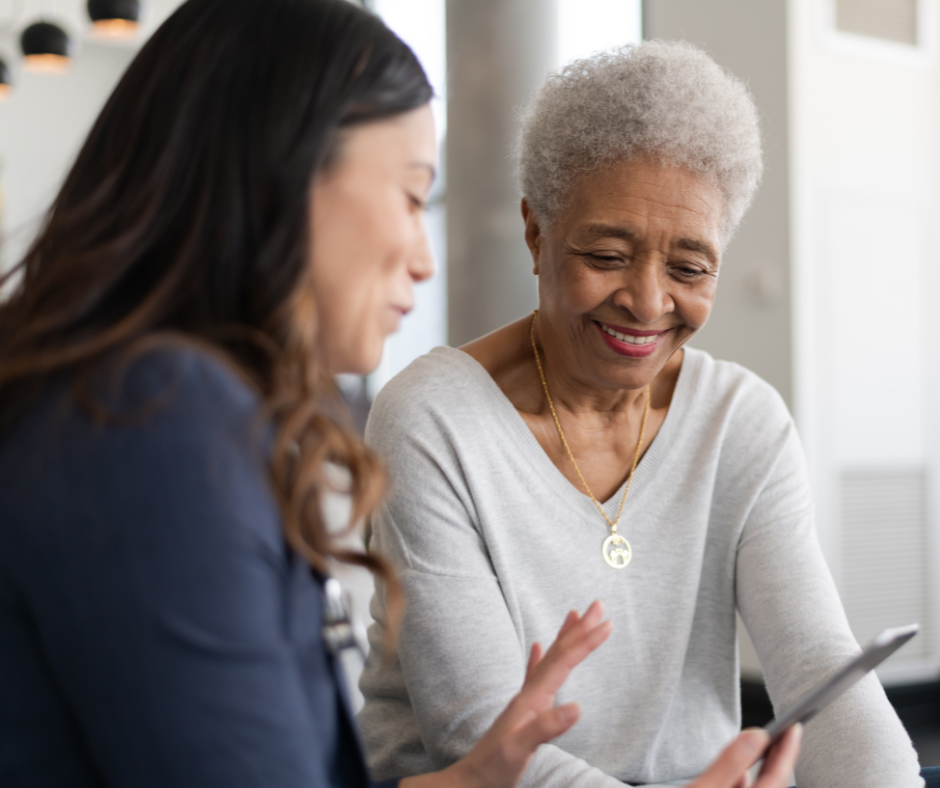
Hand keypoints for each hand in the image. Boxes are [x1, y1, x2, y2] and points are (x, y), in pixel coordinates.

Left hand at [401, 600, 611, 787]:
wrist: (469, 781)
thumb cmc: (493, 768)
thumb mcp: (519, 750)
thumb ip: (545, 727)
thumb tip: (577, 706)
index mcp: (531, 699)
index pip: (563, 662)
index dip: (585, 642)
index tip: (607, 623)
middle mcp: (528, 693)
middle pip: (557, 652)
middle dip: (579, 629)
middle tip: (597, 605)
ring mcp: (524, 700)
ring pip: (549, 659)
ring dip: (564, 637)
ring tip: (575, 615)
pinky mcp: (522, 710)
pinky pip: (534, 674)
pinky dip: (540, 657)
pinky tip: (537, 647)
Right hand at [689, 725, 802, 787]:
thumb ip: (729, 763)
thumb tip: (755, 737)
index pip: (777, 781)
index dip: (787, 752)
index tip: (793, 727)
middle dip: (779, 761)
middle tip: (786, 732)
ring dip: (762, 773)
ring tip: (766, 749)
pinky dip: (745, 785)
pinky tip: (742, 776)